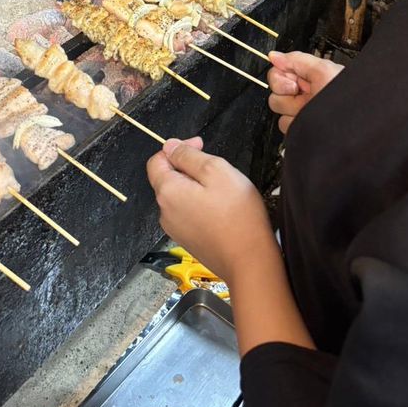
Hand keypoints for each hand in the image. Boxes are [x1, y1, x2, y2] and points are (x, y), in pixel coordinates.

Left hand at [147, 138, 275, 285]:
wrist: (250, 262)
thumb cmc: (237, 214)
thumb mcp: (216, 171)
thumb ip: (189, 156)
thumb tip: (169, 146)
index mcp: (168, 192)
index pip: (157, 161)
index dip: (177, 147)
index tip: (201, 145)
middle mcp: (165, 212)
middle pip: (168, 178)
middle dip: (189, 167)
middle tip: (218, 168)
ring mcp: (176, 229)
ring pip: (180, 196)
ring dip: (196, 186)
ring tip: (222, 189)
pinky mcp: (189, 240)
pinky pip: (188, 212)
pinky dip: (200, 203)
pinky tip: (222, 208)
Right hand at [267, 50, 343, 133]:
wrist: (353, 123)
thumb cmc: (347, 96)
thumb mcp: (323, 71)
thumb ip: (297, 60)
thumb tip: (275, 56)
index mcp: (308, 77)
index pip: (277, 73)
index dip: (282, 78)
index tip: (294, 83)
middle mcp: (303, 93)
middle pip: (274, 91)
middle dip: (288, 94)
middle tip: (307, 97)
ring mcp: (301, 112)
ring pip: (278, 109)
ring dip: (293, 109)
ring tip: (311, 110)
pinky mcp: (300, 128)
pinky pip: (284, 125)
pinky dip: (295, 124)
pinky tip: (309, 122)